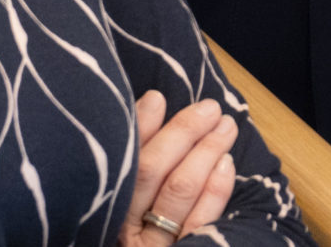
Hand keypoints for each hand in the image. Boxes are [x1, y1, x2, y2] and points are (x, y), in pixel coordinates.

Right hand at [122, 89, 239, 244]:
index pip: (123, 161)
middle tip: (208, 108)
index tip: (158, 97)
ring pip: (179, 191)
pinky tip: (226, 163)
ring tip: (225, 125)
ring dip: (206, 151)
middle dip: (183, 133)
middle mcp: (124, 231)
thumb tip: (150, 105)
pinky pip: (202, 220)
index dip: (140, 127)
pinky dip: (216, 188)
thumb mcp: (121, 199)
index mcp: (104, 210)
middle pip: (153, 171)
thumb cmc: (134, 235)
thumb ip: (131, 164)